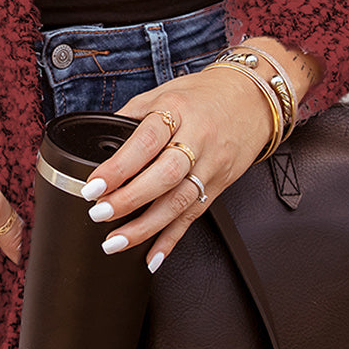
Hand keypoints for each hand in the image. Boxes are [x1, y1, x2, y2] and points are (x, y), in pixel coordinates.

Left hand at [79, 66, 277, 270]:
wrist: (254, 98)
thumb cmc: (205, 95)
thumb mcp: (165, 92)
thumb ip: (132, 116)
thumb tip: (100, 142)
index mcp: (178, 111)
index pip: (146, 141)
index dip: (119, 166)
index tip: (95, 185)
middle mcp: (198, 139)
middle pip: (165, 175)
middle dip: (129, 199)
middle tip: (100, 213)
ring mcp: (212, 165)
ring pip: (179, 202)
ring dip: (146, 227)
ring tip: (116, 241)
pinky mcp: (220, 185)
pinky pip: (194, 216)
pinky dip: (172, 239)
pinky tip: (153, 255)